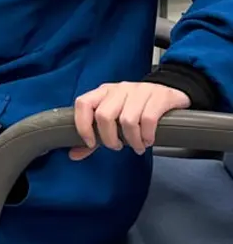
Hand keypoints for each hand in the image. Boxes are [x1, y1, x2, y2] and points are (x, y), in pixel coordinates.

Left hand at [71, 82, 190, 159]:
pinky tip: (148, 140)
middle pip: (104, 115)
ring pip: (127, 119)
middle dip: (109, 138)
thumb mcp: (115, 119)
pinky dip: (147, 136)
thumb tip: (74, 154)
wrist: (168, 94)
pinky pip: (148, 119)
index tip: (90, 143)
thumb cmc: (137, 109)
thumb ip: (95, 136)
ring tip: (137, 146)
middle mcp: (119, 89)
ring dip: (132, 140)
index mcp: (103, 92)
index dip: (83, 125)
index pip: (83, 103)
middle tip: (117, 147)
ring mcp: (140, 90)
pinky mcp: (160, 96)